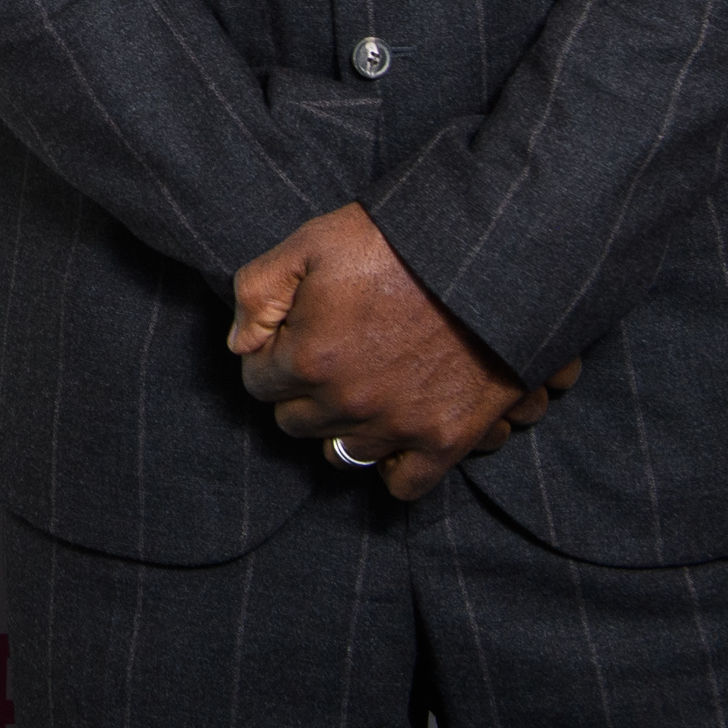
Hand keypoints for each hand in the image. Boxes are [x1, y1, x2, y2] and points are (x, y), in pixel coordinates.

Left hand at [227, 206, 553, 498]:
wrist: (487, 255)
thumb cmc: (395, 243)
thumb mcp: (310, 244)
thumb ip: (258, 292)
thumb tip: (240, 345)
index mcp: (309, 356)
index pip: (258, 381)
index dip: (271, 357)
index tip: (292, 339)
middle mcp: (349, 401)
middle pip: (295, 420)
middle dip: (301, 391)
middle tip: (327, 359)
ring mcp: (399, 426)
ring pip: (340, 453)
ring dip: (341, 425)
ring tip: (359, 391)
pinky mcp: (447, 440)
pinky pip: (404, 484)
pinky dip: (393, 465)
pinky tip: (392, 432)